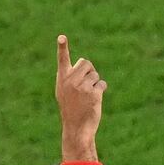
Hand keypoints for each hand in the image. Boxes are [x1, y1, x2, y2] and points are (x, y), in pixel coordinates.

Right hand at [55, 35, 105, 161]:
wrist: (76, 127)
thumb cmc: (71, 108)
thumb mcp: (64, 92)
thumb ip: (70, 77)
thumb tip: (84, 62)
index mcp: (62, 79)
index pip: (62, 60)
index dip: (62, 48)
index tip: (61, 37)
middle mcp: (71, 81)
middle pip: (86, 62)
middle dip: (89, 71)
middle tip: (85, 84)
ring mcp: (82, 87)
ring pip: (95, 74)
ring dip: (95, 83)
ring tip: (87, 96)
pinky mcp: (93, 93)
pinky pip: (101, 84)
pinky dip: (100, 90)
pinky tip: (93, 100)